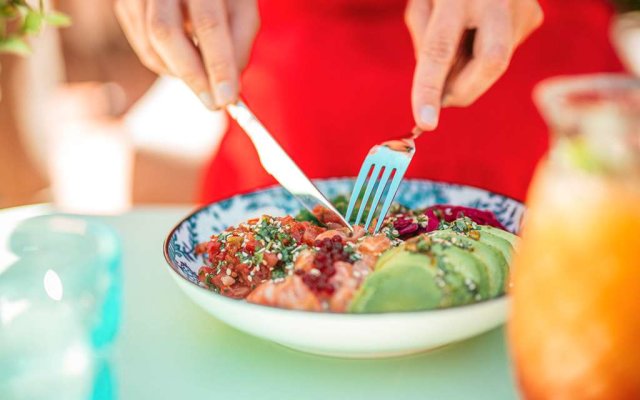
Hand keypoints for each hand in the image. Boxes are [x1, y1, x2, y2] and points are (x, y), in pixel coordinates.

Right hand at [115, 0, 259, 108]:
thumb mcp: (242, 9)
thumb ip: (240, 44)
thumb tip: (228, 88)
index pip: (207, 23)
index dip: (217, 65)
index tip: (227, 99)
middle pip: (165, 33)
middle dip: (192, 76)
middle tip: (213, 103)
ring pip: (151, 44)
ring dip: (181, 71)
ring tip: (205, 77)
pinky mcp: (126, 6)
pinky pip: (144, 49)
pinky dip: (167, 65)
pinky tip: (185, 60)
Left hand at [406, 0, 542, 129]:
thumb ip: (426, 40)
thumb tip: (440, 88)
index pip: (440, 49)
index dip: (429, 87)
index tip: (424, 122)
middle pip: (491, 63)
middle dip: (464, 90)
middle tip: (443, 98)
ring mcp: (522, 7)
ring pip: (494, 64)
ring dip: (469, 69)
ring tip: (461, 40)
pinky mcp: (533, 17)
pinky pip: (502, 52)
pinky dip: (481, 56)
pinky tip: (478, 32)